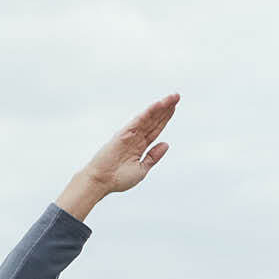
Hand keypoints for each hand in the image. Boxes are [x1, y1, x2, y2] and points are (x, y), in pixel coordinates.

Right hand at [55, 93, 178, 220]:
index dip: (165, 118)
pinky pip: (139, 120)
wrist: (102, 182)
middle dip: (166, 108)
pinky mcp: (124, 133)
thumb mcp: (142, 169)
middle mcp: (136, 137)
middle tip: (177, 96)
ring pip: (149, 117)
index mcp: (140, 146)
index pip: (155, 129)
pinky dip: (149, 112)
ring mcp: (130, 134)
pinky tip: (159, 104)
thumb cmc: (118, 179)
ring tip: (173, 97)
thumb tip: (166, 144)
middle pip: (154, 120)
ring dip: (161, 106)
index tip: (174, 108)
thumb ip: (153, 157)